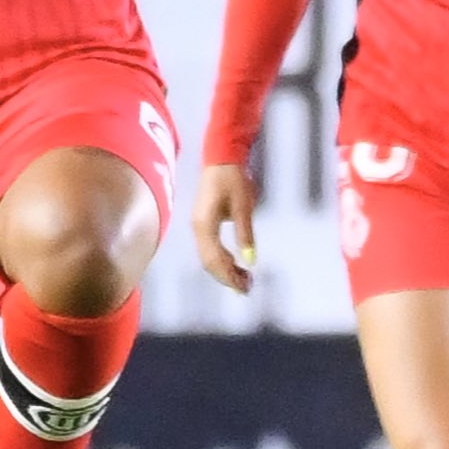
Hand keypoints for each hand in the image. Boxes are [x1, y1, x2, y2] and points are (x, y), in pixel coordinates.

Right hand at [193, 163, 258, 293]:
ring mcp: (199, 225)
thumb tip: (250, 261)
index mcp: (204, 225)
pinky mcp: (204, 223)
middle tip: (247, 289)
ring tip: (245, 279)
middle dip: (227, 277)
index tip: (244, 287)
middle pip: (208, 262)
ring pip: (208, 257)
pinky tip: (236, 263)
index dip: (228, 276)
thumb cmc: (233, 179)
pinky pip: (210, 248)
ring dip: (225, 270)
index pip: (213, 259)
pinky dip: (222, 259)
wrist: (221, 158)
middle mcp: (198, 228)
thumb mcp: (243, 206)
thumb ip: (245, 234)